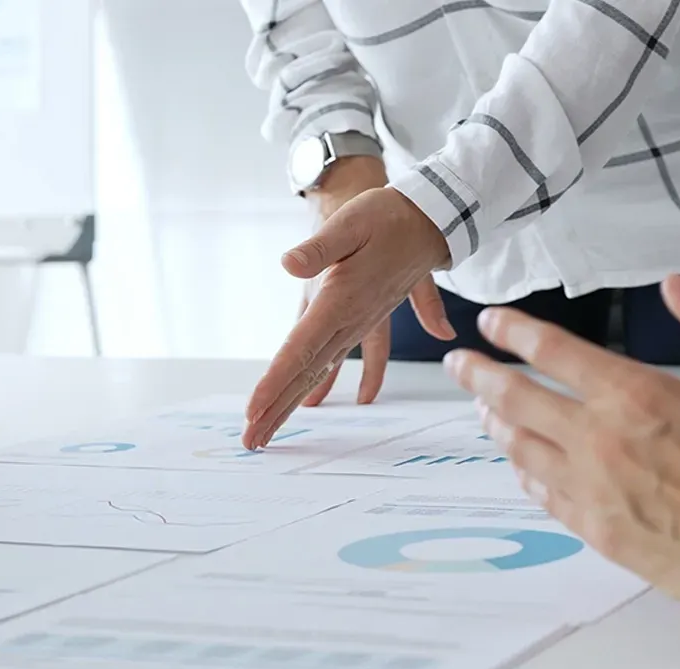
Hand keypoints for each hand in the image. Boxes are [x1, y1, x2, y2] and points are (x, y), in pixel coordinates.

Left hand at [243, 186, 455, 449]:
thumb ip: (319, 247)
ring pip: (319, 371)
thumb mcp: (351, 222)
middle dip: (277, 409)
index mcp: (341, 301)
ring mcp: (355, 323)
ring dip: (292, 401)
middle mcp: (349, 320)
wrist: (429, 217)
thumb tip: (289, 265)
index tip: (254, 411)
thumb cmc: (387, 215)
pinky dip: (321, 381)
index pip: (301, 350)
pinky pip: (335, 358)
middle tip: (251, 442)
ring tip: (270, 432)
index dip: (276, 382)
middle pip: (306, 372)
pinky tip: (315, 402)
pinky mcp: (359, 318)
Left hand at [444, 276, 679, 604]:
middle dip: (479, 375)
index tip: (491, 322)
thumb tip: (679, 286)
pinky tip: (520, 464)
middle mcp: (598, 438)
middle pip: (517, 398)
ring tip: (482, 409)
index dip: (514, 332)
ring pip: (522, 447)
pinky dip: (524, 471)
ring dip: (495, 423)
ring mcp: (590, 487)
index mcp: (632, 394)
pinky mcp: (595, 529)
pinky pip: (543, 493)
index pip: (553, 351)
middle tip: (457, 363)